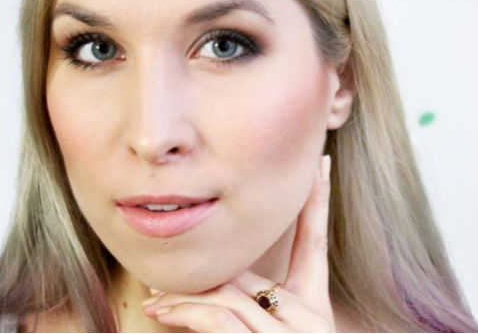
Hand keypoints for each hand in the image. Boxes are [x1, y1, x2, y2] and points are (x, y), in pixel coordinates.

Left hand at [142, 154, 335, 332]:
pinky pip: (220, 317)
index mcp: (315, 306)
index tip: (322, 161)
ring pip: (228, 292)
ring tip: (155, 299)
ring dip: (185, 296)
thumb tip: (212, 282)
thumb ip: (250, 303)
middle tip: (166, 270)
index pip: (316, 241)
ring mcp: (295, 332)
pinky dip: (187, 312)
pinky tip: (162, 312)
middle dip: (207, 272)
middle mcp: (311, 317)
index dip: (318, 199)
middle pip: (250, 270)